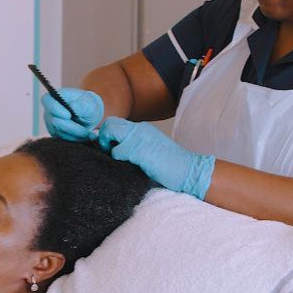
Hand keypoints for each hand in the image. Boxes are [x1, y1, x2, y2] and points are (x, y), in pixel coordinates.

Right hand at [42, 88, 104, 141]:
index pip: (47, 100)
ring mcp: (50, 123)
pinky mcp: (54, 133)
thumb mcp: (90, 103)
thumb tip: (72, 107)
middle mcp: (49, 110)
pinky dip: (75, 139)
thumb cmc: (88, 105)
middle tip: (86, 132)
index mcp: (55, 96)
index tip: (68, 115)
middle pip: (54, 121)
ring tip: (89, 134)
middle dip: (71, 128)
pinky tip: (85, 137)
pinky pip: (63, 139)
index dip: (55, 108)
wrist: (89, 115)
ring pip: (60, 132)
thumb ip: (82, 105)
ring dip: (76, 135)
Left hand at [97, 117, 214, 199]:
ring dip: (107, 145)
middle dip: (103, 137)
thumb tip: (111, 149)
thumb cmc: (169, 165)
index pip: (116, 123)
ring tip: (116, 158)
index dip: (108, 134)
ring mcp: (140, 138)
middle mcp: (140, 128)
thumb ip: (133, 146)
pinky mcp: (140, 150)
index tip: (108, 148)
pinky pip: (117, 151)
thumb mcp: (150, 149)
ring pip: (109, 131)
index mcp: (143, 128)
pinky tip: (128, 165)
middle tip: (108, 152)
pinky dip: (117, 158)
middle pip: (109, 123)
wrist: (188, 170)